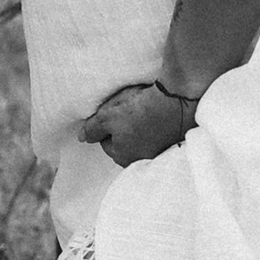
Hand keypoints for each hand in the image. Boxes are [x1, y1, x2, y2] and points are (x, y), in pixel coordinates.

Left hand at [81, 77, 197, 166]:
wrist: (177, 101)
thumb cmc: (139, 111)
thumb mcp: (107, 117)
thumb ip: (92, 129)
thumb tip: (82, 138)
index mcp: (124, 157)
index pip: (106, 142)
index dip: (106, 125)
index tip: (112, 112)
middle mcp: (142, 158)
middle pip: (124, 140)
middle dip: (122, 125)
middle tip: (126, 107)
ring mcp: (160, 150)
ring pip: (141, 135)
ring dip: (139, 122)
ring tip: (142, 105)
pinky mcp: (174, 138)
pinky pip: (158, 129)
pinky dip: (155, 119)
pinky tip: (156, 108)